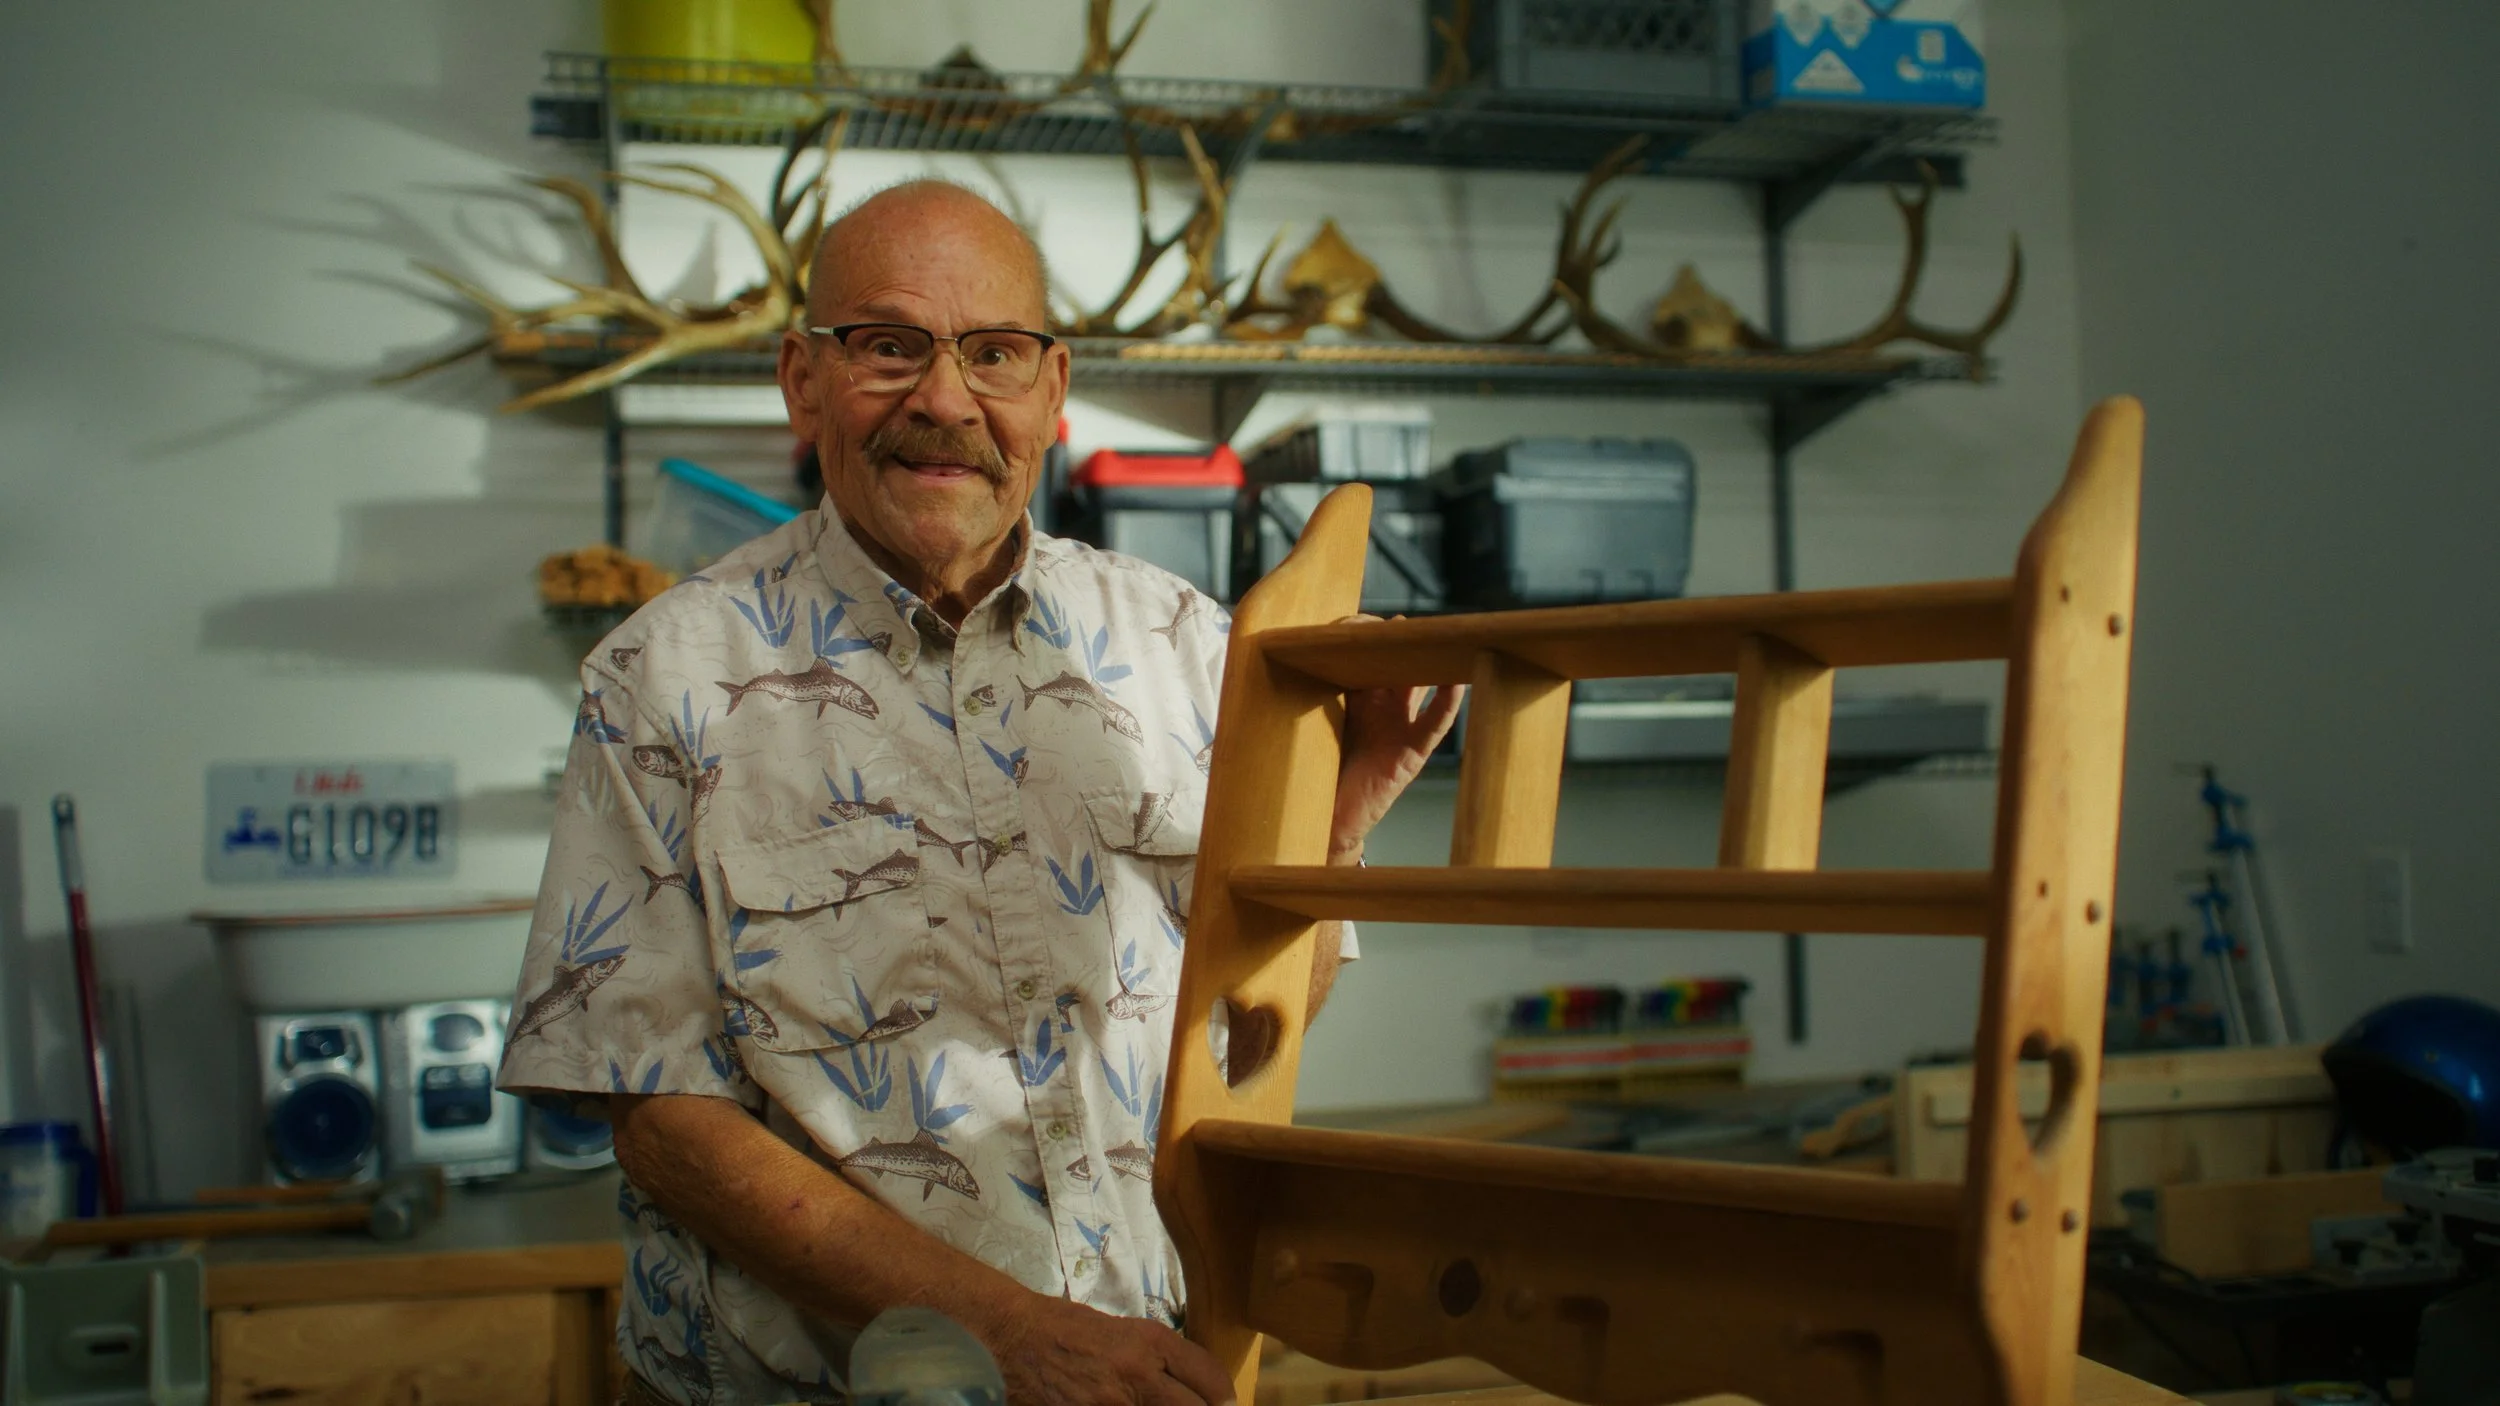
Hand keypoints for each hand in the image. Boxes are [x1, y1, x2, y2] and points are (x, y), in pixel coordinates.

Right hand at [976, 1292, 1234, 1405]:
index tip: (1227, 1404)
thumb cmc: (1070, 1326)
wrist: (1017, 1333)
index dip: (1223, 1397)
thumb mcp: (1125, 1330)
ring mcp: (1112, 1402)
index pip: (1208, 1378)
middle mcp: (1138, 1373)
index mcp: (1150, 1342)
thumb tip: (1192, 1386)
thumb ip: (1159, 1357)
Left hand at [1329, 616, 1465, 862]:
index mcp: (1357, 699)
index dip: (1364, 638)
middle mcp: (1381, 710)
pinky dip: (1446, 704)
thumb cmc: (1318, 774)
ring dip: (1428, 663)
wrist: (1327, 820)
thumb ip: (1309, 695)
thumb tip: (1291, 655)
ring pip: (1419, 686)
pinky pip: (1433, 725)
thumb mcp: (1311, 725)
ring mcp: (1400, 729)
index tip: (1356, 622)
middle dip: (1400, 643)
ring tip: (1437, 638)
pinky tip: (1456, 683)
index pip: (1365, 658)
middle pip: (1396, 665)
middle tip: (1404, 622)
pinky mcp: (1411, 753)